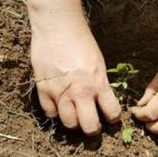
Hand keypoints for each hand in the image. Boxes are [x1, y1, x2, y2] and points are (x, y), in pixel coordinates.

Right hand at [30, 17, 120, 134]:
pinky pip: (50, 113)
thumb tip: (100, 98)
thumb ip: (98, 81)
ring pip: (69, 123)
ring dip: (74, 123)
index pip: (111, 111)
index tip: (112, 117)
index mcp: (98, 82)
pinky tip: (60, 107)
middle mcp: (80, 92)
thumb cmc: (82, 39)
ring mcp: (61, 94)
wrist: (58, 27)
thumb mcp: (98, 61)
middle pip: (89, 126)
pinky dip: (56, 113)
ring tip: (77, 118)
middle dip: (94, 128)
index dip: (113, 117)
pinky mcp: (44, 91)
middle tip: (94, 125)